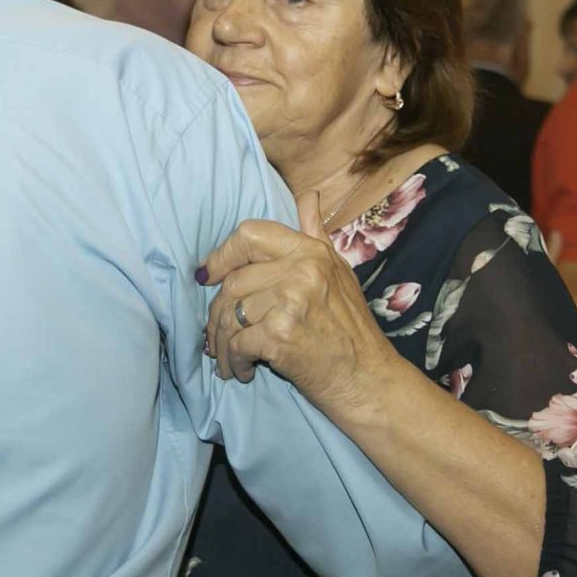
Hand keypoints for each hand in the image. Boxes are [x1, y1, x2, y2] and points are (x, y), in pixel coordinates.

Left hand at [201, 202, 399, 410]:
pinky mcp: (282, 335)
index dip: (221, 256)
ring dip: (222, 343)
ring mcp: (292, 301)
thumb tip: (307, 196)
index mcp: (311, 251)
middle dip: (217, 314)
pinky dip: (234, 361)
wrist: (368, 380)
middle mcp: (302, 270)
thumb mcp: (339, 273)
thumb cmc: (351, 330)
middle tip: (218, 336)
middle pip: (233, 282)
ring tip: (228, 358)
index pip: (249, 234)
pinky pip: (237, 343)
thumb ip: (315, 234)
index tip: (208, 277)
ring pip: (230, 315)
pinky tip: (243, 371)